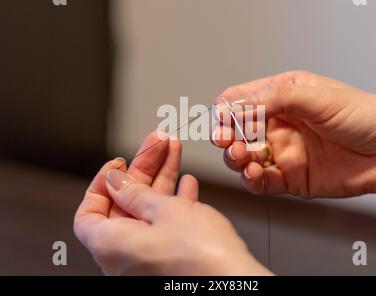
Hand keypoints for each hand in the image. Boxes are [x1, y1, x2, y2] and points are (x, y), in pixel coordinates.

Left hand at [74, 131, 270, 274]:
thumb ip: (136, 193)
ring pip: (149, 210)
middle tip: (158, 144)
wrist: (235, 282)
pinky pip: (166, 225)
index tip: (119, 163)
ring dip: (163, 178)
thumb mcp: (164, 210)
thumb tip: (116, 180)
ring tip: (174, 151)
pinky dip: (174, 202)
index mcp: (111, 245)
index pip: (89, 211)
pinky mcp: (171, 258)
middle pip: (124, 204)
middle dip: (143, 169)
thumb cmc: (199, 255)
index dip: (101, 183)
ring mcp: (149, 258)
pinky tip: (187, 184)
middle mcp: (125, 256)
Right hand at [212, 71, 375, 210]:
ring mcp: (283, 151)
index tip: (223, 116)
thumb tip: (239, 105)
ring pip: (245, 157)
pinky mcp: (290, 177)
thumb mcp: (319, 97)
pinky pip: (262, 181)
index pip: (243, 99)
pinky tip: (253, 175)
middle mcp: (279, 124)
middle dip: (225, 134)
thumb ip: (276, 98)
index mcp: (284, 96)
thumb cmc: (366, 116)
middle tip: (224, 139)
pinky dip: (252, 180)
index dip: (228, 107)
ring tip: (240, 156)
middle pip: (237, 130)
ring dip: (236, 158)